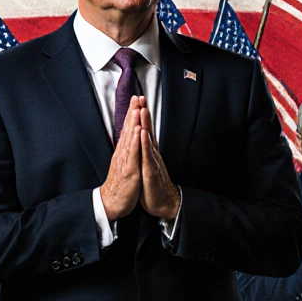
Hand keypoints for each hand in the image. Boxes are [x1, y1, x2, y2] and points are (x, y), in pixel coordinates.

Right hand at [100, 96, 141, 220]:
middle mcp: (123, 153)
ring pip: (130, 139)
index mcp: (123, 151)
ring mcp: (126, 161)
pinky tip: (137, 133)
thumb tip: (128, 138)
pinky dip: (135, 143)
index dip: (132, 113)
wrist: (111, 203)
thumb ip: (126, 150)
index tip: (136, 99)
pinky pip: (133, 155)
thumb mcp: (123, 163)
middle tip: (137, 96)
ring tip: (137, 109)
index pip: (128, 128)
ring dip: (134, 123)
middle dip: (133, 112)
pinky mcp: (129, 171)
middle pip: (128, 129)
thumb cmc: (119, 184)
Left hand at [139, 99, 180, 221]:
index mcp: (149, 152)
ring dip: (146, 124)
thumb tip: (142, 138)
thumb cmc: (153, 184)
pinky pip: (147, 156)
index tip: (138, 100)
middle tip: (141, 97)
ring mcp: (152, 161)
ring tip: (143, 110)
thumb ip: (145, 151)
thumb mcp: (146, 164)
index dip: (141, 115)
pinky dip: (145, 144)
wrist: (163, 203)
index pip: (145, 130)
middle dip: (144, 113)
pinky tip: (143, 134)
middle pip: (147, 129)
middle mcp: (152, 153)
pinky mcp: (150, 171)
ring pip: (148, 140)